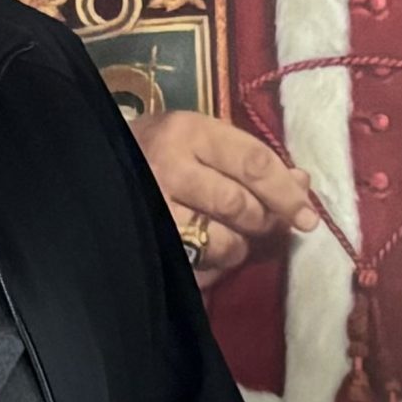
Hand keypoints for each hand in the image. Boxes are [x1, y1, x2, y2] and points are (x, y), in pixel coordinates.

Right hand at [132, 108, 319, 283]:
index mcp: (188, 132)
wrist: (93, 166)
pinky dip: (215, 269)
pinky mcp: (147, 244)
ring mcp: (153, 208)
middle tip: (267, 225)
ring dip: (238, 247)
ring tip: (230, 237)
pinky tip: (206, 255)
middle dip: (264, 222)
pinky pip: (200, 269)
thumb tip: (302, 183)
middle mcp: (169, 167)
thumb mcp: (201, 140)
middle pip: (242, 205)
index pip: (255, 163)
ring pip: (223, 242)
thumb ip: (250, 159)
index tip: (308, 217)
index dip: (288, 194)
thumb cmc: (157, 151)